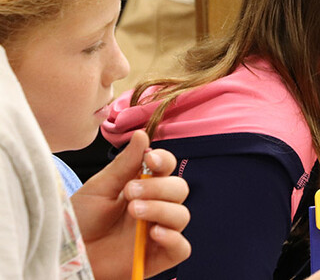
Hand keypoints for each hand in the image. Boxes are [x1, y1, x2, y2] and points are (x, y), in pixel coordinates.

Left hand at [72, 130, 190, 278]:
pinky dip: (174, 239)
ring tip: (134, 211)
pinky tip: (154, 233)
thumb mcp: (97, 190)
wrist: (67, 256)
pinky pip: (181, 248)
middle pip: (179, 189)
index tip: (150, 160)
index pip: (167, 168)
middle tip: (130, 192)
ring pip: (181, 215)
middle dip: (159, 187)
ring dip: (161, 209)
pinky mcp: (158, 257)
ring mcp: (159, 232)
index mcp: (143, 187)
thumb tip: (142, 135)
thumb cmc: (79, 223)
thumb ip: (123, 165)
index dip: (164, 161)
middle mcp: (155, 207)